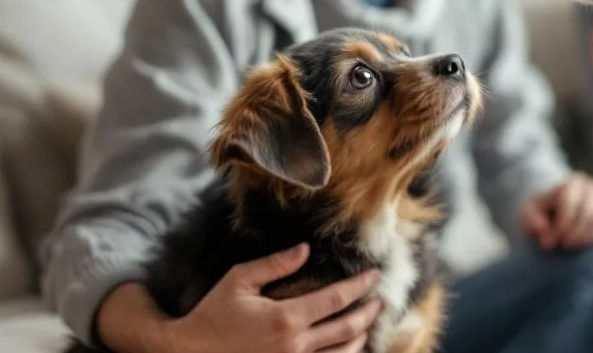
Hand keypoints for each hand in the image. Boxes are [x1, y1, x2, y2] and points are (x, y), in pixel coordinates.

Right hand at [97, 243, 383, 352]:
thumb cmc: (212, 315)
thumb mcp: (238, 281)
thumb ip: (274, 264)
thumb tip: (305, 249)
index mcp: (286, 318)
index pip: (336, 300)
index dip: (360, 287)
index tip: (374, 276)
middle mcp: (295, 346)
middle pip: (348, 329)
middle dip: (369, 312)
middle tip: (380, 301)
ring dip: (360, 338)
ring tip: (366, 324)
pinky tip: (346, 348)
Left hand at [519, 172, 592, 251]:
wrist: (559, 216)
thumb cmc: (543, 213)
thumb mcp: (529, 213)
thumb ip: (531, 219)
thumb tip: (544, 231)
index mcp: (573, 182)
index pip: (570, 201)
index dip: (561, 223)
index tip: (551, 240)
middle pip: (589, 212)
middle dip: (573, 233)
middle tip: (562, 245)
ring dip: (584, 238)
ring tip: (569, 245)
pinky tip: (581, 244)